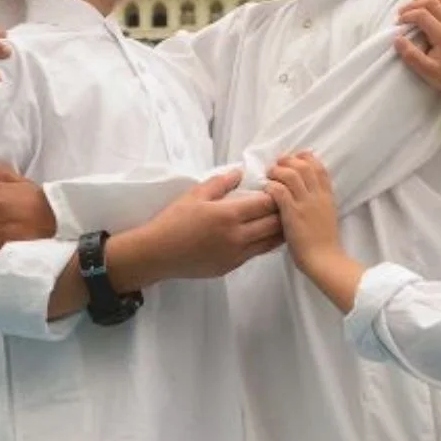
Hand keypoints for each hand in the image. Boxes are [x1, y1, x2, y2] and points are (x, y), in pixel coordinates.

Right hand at [132, 169, 282, 282]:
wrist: (157, 253)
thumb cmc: (174, 220)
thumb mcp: (195, 194)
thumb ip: (221, 183)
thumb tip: (240, 173)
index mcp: (229, 215)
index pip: (266, 204)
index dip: (275, 195)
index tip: (276, 188)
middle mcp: (238, 237)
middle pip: (274, 224)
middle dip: (282, 212)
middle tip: (282, 203)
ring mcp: (236, 255)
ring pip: (270, 242)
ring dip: (277, 230)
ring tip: (279, 219)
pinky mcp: (231, 267)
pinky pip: (256, 253)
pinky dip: (264, 242)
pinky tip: (262, 234)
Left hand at [263, 152, 340, 270]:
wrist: (325, 259)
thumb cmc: (324, 243)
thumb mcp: (327, 215)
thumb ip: (318, 202)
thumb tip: (306, 192)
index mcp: (327, 196)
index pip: (319, 167)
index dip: (305, 158)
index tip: (294, 158)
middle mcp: (317, 196)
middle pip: (304, 165)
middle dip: (288, 160)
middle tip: (277, 164)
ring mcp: (305, 204)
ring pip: (290, 174)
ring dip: (277, 171)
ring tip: (269, 175)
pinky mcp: (293, 214)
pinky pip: (280, 191)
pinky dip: (271, 186)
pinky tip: (266, 190)